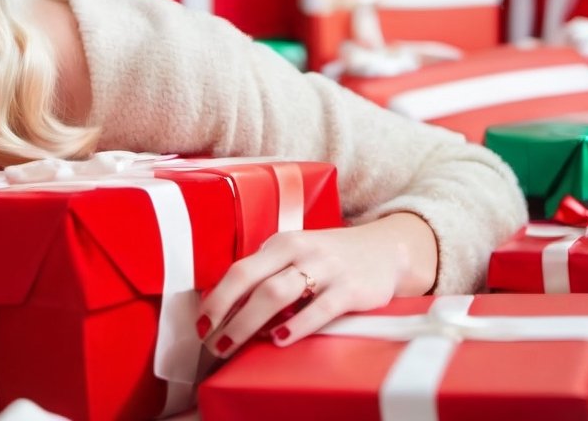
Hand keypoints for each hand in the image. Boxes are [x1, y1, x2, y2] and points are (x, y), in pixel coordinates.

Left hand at [197, 212, 436, 358]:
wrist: (386, 250)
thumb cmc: (329, 258)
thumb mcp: (296, 255)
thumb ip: (267, 274)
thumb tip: (228, 307)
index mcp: (281, 243)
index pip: (239, 269)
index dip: (216, 297)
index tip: (201, 323)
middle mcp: (299, 250)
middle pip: (252, 280)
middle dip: (226, 313)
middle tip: (211, 342)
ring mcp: (325, 268)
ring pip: (278, 293)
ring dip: (249, 322)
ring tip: (233, 344)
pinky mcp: (350, 289)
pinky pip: (319, 309)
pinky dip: (296, 326)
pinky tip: (280, 340)